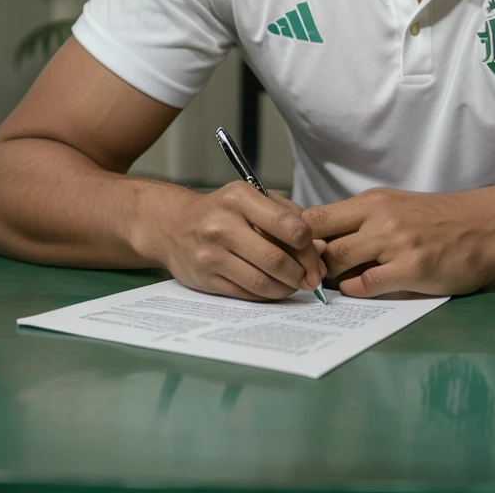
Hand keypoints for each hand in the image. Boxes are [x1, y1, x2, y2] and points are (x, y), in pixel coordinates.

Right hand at [154, 182, 326, 300]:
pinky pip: (247, 293)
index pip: (288, 226)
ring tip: (296, 285)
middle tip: (314, 279)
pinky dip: (268, 295)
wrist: (173, 225)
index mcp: (240, 198)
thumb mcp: (254, 199)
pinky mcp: (206, 279)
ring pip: (262, 281)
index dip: (309, 245)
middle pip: (276, 259)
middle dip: (303, 273)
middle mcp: (223, 225)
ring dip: (287, 288)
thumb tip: (320, 248)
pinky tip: (275, 289)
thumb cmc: (224, 211)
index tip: (318, 253)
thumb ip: (288, 217)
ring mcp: (211, 254)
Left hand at [302, 187, 494, 297]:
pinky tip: (360, 291)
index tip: (297, 255)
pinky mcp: (412, 269)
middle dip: (309, 262)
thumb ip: (362, 221)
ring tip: (333, 286)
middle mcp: (379, 217)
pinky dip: (355, 292)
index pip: (315, 216)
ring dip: (330, 278)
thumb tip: (321, 242)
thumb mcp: (396, 208)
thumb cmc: (440, 221)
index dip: (299, 239)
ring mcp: (395, 243)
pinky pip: (365, 285)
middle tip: (309, 277)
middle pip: (320, 239)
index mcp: (372, 201)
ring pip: (338, 261)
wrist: (486, 228)